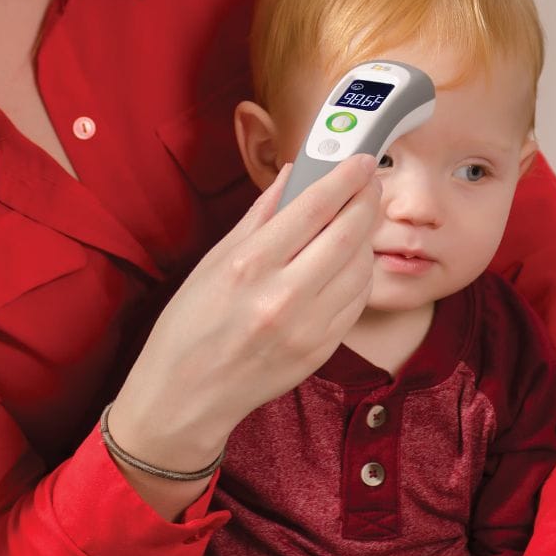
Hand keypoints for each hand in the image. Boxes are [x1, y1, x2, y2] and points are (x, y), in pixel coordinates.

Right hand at [107, 156, 378, 506]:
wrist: (185, 394)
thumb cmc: (190, 323)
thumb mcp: (215, 260)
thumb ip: (259, 215)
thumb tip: (292, 176)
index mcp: (249, 265)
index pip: (312, 208)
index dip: (344, 178)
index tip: (360, 160)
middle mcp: (282, 296)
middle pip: (347, 234)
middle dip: (366, 200)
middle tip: (369, 181)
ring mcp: (307, 328)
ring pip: (360, 268)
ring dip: (366, 236)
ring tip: (357, 219)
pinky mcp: (321, 352)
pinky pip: (355, 302)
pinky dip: (359, 274)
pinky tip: (349, 260)